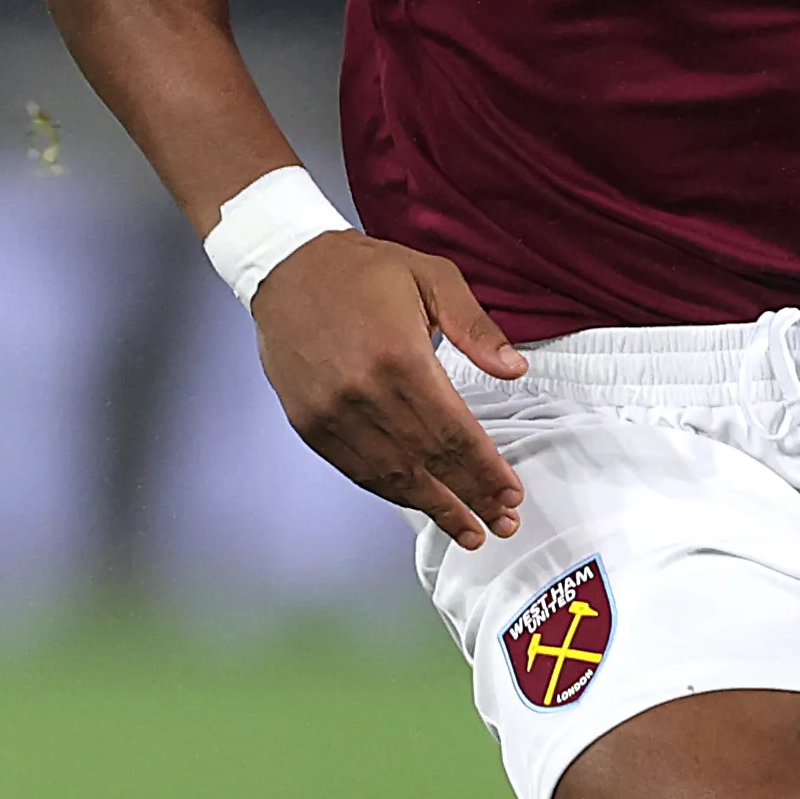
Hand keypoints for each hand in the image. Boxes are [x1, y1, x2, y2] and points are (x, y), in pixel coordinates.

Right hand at [250, 232, 527, 550]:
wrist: (285, 268)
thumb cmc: (361, 270)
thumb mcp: (432, 277)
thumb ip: (476, 327)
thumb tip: (514, 370)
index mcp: (400, 356)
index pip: (455, 431)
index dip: (486, 470)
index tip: (510, 493)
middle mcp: (364, 393)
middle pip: (430, 462)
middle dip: (471, 498)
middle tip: (502, 523)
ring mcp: (332, 413)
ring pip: (393, 476)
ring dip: (434, 508)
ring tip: (467, 530)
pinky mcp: (310, 424)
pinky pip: (357, 470)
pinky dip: (392, 492)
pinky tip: (418, 502)